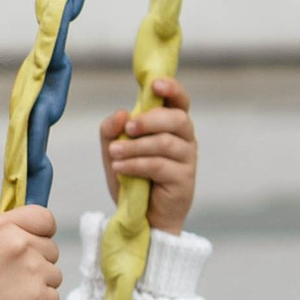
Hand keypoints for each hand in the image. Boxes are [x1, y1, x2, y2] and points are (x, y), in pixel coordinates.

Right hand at [0, 205, 62, 299]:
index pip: (45, 218)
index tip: (36, 242)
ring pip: (54, 274)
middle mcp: (20, 243)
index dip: (43, 231)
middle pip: (52, 248)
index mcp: (2, 226)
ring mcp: (33, 269)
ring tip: (13, 292)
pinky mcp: (40, 296)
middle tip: (13, 275)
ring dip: (40, 283)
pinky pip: (52, 296)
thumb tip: (19, 225)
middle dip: (39, 261)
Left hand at [100, 74, 197, 234]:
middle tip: (128, 128)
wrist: (141, 216)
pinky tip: (119, 168)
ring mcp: (187, 159)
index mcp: (172, 124)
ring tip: (115, 154)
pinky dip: (136, 165)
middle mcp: (185, 138)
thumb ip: (112, 129)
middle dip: (150, 120)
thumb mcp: (115, 150)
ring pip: (165, 142)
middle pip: (177, 118)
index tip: (155, 84)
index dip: (172, 88)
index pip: (180, 100)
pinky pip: (159, 166)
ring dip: (136, 146)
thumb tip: (120, 114)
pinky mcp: (184, 180)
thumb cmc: (132, 177)